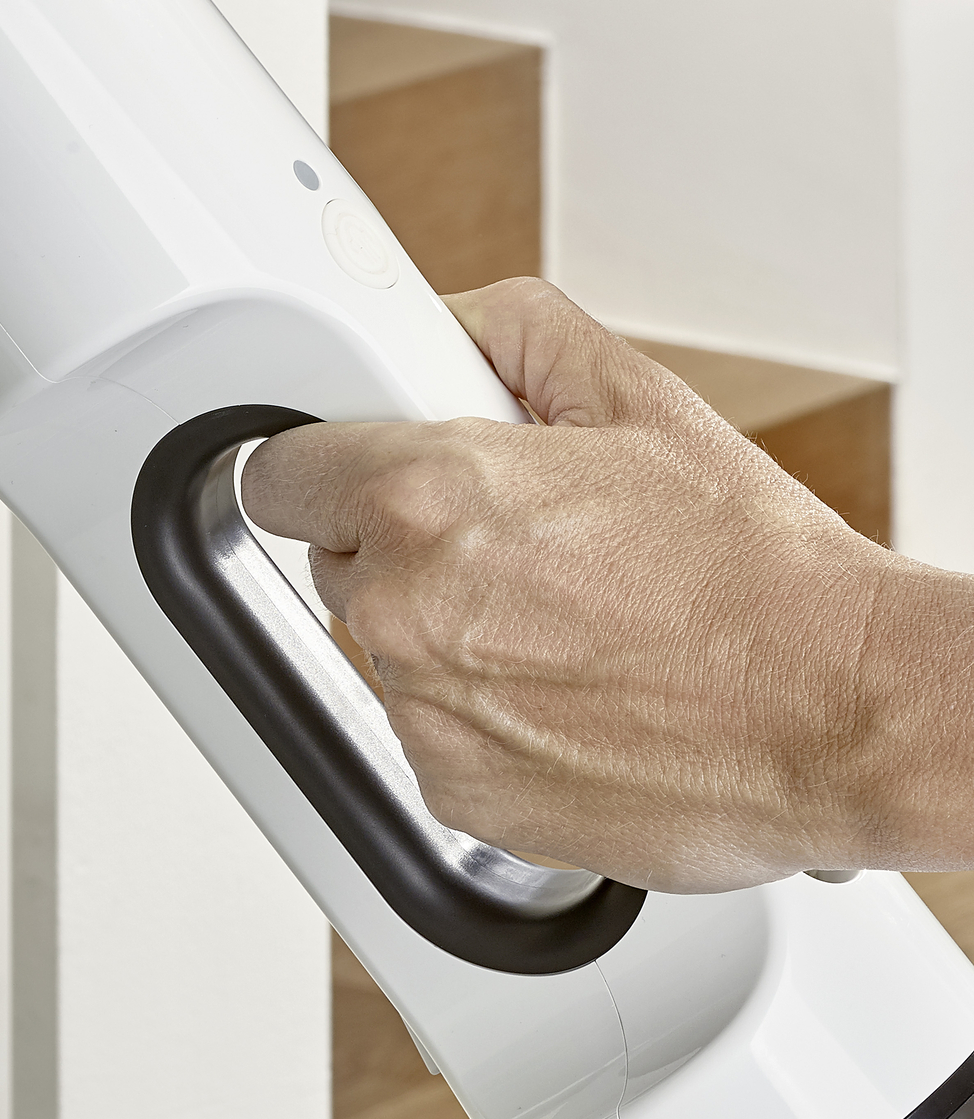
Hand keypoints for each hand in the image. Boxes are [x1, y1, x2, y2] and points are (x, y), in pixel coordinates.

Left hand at [241, 278, 973, 892]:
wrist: (840, 707)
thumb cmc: (756, 571)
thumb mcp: (636, 397)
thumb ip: (513, 335)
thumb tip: (441, 326)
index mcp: (421, 498)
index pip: (278, 474)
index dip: (323, 468)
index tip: (350, 475)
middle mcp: (403, 607)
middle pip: (337, 562)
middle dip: (403, 547)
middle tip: (513, 548)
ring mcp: (424, 709)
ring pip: (391, 652)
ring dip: (450, 636)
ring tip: (571, 626)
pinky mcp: (456, 792)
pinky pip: (433, 733)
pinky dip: (485, 718)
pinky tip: (574, 693)